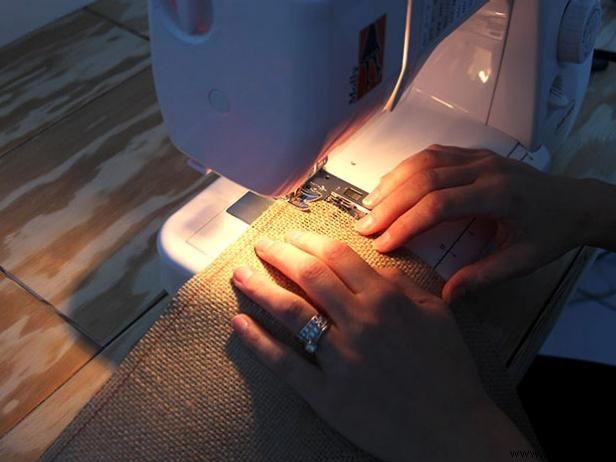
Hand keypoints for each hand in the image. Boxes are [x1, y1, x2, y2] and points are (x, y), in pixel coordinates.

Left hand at [231, 231, 528, 460]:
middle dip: (279, 254)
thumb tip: (371, 266)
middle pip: (308, 275)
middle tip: (261, 245)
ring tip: (240, 275)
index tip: (291, 235)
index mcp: (386, 299)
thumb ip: (402, 285)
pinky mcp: (326, 394)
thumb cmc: (448, 371)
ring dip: (260, 288)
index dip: (308, 240)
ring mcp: (340, 358)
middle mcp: (360, 321)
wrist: (452, 430)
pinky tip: (239, 324)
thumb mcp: (437, 314)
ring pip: (290, 311)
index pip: (337, 256)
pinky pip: (284, 363)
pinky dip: (258, 341)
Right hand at [355, 145, 587, 301]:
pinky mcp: (475, 154)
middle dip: (390, 203)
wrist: (576, 202)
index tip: (383, 243)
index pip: (440, 204)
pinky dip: (407, 168)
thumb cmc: (550, 231)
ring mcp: (479, 157)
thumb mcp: (522, 261)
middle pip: (425, 178)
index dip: (406, 223)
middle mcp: (485, 169)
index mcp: (498, 195)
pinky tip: (392, 183)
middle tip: (364, 225)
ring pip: (425, 160)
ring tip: (368, 204)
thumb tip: (446, 295)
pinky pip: (434, 153)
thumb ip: (483, 276)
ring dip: (393, 181)